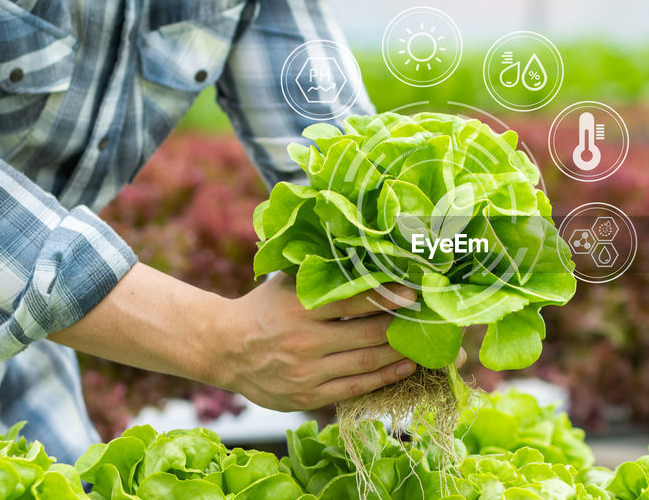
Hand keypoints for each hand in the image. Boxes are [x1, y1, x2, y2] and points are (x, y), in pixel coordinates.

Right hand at [201, 274, 418, 410]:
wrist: (223, 347)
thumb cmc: (264, 308)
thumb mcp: (286, 283)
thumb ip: (321, 273)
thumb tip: (365, 251)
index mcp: (300, 308)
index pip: (355, 302)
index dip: (389, 298)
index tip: (414, 293)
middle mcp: (303, 341)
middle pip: (367, 335)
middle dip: (401, 327)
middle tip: (425, 319)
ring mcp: (305, 372)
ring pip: (366, 363)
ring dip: (399, 354)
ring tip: (422, 344)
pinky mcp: (306, 397)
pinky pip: (355, 388)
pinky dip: (384, 378)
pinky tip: (404, 367)